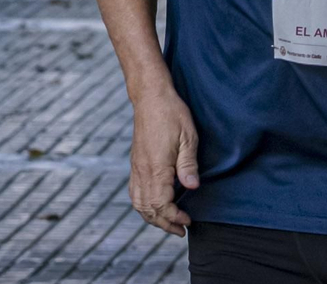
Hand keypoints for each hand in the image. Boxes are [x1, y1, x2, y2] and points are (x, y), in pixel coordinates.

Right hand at [128, 87, 199, 235]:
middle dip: (164, 223)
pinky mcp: (135, 163)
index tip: (188, 221)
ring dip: (152, 217)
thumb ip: (188, 165)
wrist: (151, 97)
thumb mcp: (188, 137)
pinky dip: (143, 205)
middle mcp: (142, 171)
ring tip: (169, 222)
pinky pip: (134, 192)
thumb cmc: (172, 114)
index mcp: (156, 167)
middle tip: (181, 229)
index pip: (161, 205)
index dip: (174, 217)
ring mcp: (136, 167)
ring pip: (138, 203)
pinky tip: (155, 206)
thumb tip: (192, 188)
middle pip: (148, 209)